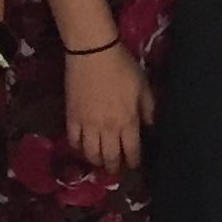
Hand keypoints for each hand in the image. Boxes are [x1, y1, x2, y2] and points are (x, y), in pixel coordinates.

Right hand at [65, 44, 150, 173]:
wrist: (93, 52)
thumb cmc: (122, 66)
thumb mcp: (143, 85)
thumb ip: (148, 108)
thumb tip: (150, 126)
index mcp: (127, 121)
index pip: (131, 151)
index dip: (133, 161)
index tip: (134, 164)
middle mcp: (107, 128)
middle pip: (110, 157)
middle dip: (114, 167)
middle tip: (116, 169)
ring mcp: (87, 124)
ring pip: (91, 154)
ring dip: (96, 162)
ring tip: (100, 163)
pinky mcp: (71, 117)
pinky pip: (73, 141)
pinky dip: (78, 148)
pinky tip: (83, 148)